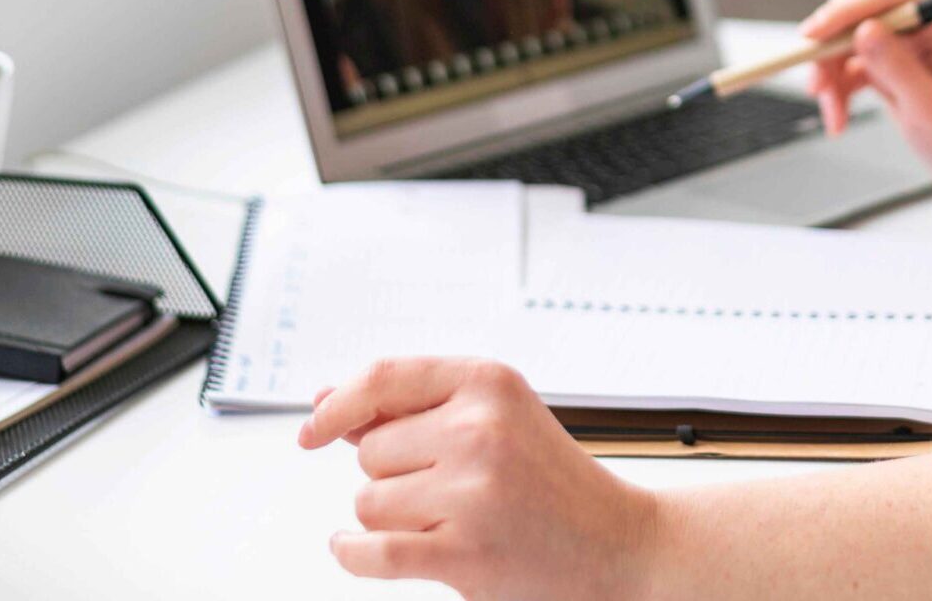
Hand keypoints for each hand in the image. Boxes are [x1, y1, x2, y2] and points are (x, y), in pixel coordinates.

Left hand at [299, 356, 657, 598]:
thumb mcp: (497, 418)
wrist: (619, 544)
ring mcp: (473, 492)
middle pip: (371, 451)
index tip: (311, 429)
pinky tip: (349, 547)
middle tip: (450, 488)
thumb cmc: (550, 482)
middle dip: (393, 474)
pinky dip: (350, 553)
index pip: (383, 377)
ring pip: (369, 503)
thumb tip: (327, 404)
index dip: (337, 404)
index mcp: (489, 381)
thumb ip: (415, 408)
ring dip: (393, 518)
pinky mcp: (466, 552)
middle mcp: (480, 428)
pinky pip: (373, 551)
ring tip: (450, 519)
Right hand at [801, 0, 931, 203]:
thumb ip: (897, 68)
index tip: (811, 36)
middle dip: (830, 50)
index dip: (842, 15)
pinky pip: (853, 68)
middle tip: (816, 86)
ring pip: (847, 44)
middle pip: (857, 17)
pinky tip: (838, 121)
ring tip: (832, 116)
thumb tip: (863, 30)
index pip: (882, 0)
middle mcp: (921, 27)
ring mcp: (906, 46)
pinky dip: (840, 91)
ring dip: (831, 77)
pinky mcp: (894, 68)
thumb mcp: (930, 108)